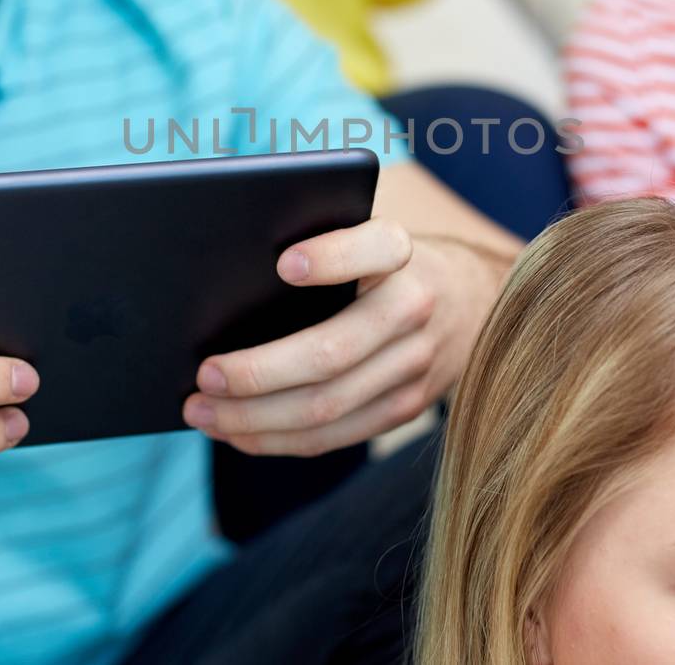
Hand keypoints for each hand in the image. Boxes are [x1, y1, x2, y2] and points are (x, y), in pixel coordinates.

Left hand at [180, 218, 501, 456]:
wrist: (472, 300)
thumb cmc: (387, 262)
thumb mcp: (369, 235)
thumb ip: (323, 244)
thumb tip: (230, 280)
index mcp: (403, 253)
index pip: (375, 249)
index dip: (331, 258)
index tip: (282, 264)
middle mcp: (414, 309)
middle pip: (330, 353)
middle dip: (257, 373)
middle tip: (203, 375)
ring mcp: (414, 366)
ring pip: (326, 407)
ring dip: (254, 417)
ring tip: (202, 412)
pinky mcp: (406, 407)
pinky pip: (334, 435)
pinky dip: (277, 439)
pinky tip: (236, 433)